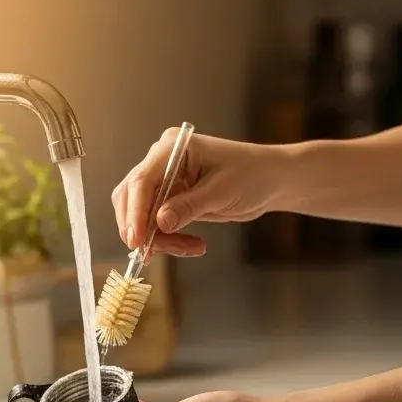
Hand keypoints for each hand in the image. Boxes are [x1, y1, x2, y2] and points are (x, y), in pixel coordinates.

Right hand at [112, 129, 285, 256]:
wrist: (270, 181)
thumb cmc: (253, 175)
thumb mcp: (222, 192)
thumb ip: (189, 206)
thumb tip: (159, 223)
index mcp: (172, 148)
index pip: (142, 180)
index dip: (136, 211)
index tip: (137, 239)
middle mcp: (161, 161)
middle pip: (131, 197)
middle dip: (141, 228)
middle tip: (151, 252)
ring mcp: (163, 180)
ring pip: (140, 215)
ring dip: (157, 237)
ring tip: (189, 248)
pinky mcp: (168, 198)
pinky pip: (154, 223)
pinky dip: (166, 239)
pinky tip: (189, 245)